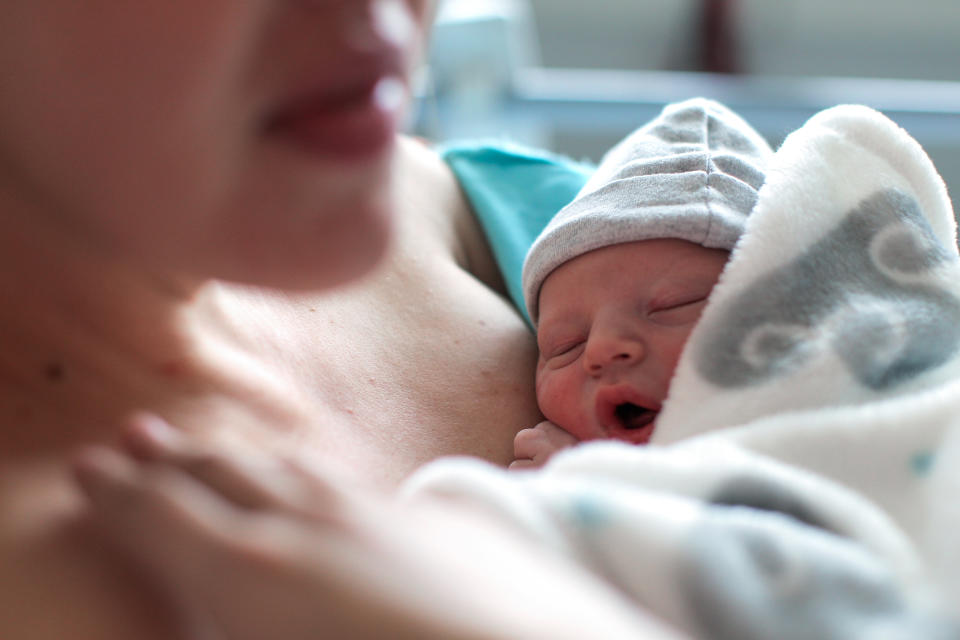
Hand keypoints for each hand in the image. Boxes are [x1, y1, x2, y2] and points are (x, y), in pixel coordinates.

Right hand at [71, 414, 681, 639]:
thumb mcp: (275, 634)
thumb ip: (236, 615)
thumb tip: (211, 601)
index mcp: (259, 572)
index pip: (167, 518)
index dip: (126, 495)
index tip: (96, 470)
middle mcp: (313, 525)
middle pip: (222, 480)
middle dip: (172, 462)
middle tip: (135, 438)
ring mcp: (377, 514)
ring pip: (285, 471)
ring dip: (238, 458)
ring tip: (208, 446)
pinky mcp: (434, 520)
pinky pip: (347, 485)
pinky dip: (308, 475)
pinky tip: (313, 478)